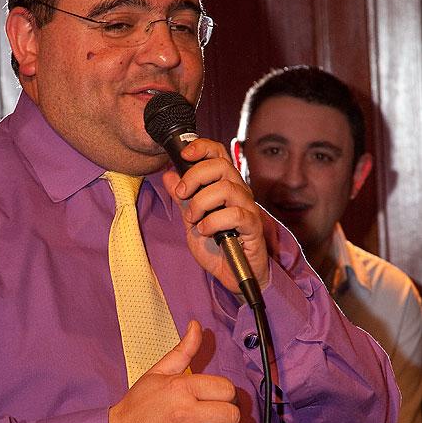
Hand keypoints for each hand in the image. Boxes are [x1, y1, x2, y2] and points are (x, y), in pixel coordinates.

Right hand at [108, 320, 243, 422]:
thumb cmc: (136, 406)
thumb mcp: (157, 373)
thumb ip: (182, 350)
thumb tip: (196, 325)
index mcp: (181, 387)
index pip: (226, 389)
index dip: (227, 395)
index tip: (219, 400)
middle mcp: (186, 413)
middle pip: (231, 415)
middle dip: (229, 417)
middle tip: (220, 420)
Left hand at [162, 138, 269, 292]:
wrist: (231, 275)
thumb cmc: (217, 246)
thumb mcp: (192, 218)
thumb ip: (182, 197)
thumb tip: (168, 175)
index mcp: (225, 185)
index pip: (218, 154)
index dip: (202, 148)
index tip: (184, 155)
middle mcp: (239, 192)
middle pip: (221, 166)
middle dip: (194, 177)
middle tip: (181, 194)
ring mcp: (248, 207)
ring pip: (226, 188)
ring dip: (201, 203)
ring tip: (193, 219)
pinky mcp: (252, 226)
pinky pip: (234, 214)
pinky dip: (213, 222)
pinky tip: (205, 231)